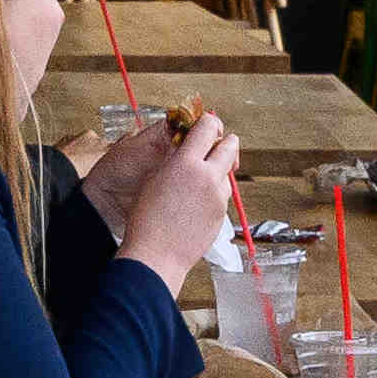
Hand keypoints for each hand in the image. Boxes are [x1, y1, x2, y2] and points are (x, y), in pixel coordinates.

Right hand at [95, 107, 239, 283]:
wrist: (156, 255)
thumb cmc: (147, 219)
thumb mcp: (154, 178)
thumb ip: (174, 160)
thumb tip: (185, 151)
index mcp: (186, 162)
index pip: (208, 126)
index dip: (208, 122)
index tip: (206, 125)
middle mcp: (207, 176)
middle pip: (230, 146)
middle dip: (225, 142)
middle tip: (217, 144)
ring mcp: (217, 197)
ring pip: (226, 173)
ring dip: (218, 171)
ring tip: (198, 182)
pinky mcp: (222, 215)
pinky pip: (222, 196)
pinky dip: (214, 194)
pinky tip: (196, 204)